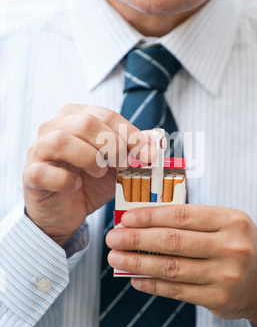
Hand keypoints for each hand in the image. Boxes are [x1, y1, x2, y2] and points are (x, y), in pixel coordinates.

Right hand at [23, 104, 154, 245]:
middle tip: (124, 164)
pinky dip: (66, 180)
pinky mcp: (31, 175)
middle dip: (113, 145)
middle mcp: (53, 128)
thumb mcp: (116, 165)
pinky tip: (77, 186)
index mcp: (75, 117)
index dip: (130, 134)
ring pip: (62, 141)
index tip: (147, 154)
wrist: (65, 212)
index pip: (106, 114)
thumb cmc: (89, 183)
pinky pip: (45, 172)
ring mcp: (39, 150)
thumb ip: (133, 151)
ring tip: (100, 172)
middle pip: (85, 122)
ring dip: (90, 158)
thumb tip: (156, 141)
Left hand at [106, 204, 256, 326]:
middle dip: (137, 239)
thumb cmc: (242, 246)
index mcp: (230, 221)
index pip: (182, 216)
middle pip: (173, 241)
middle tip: (113, 238)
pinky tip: (135, 278)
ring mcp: (224, 276)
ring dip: (138, 263)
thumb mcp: (227, 223)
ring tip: (116, 258)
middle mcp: (229, 247)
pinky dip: (152, 284)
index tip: (126, 218)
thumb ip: (193, 221)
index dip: (150, 216)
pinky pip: (177, 291)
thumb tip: (146, 222)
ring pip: (171, 268)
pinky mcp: (218, 299)